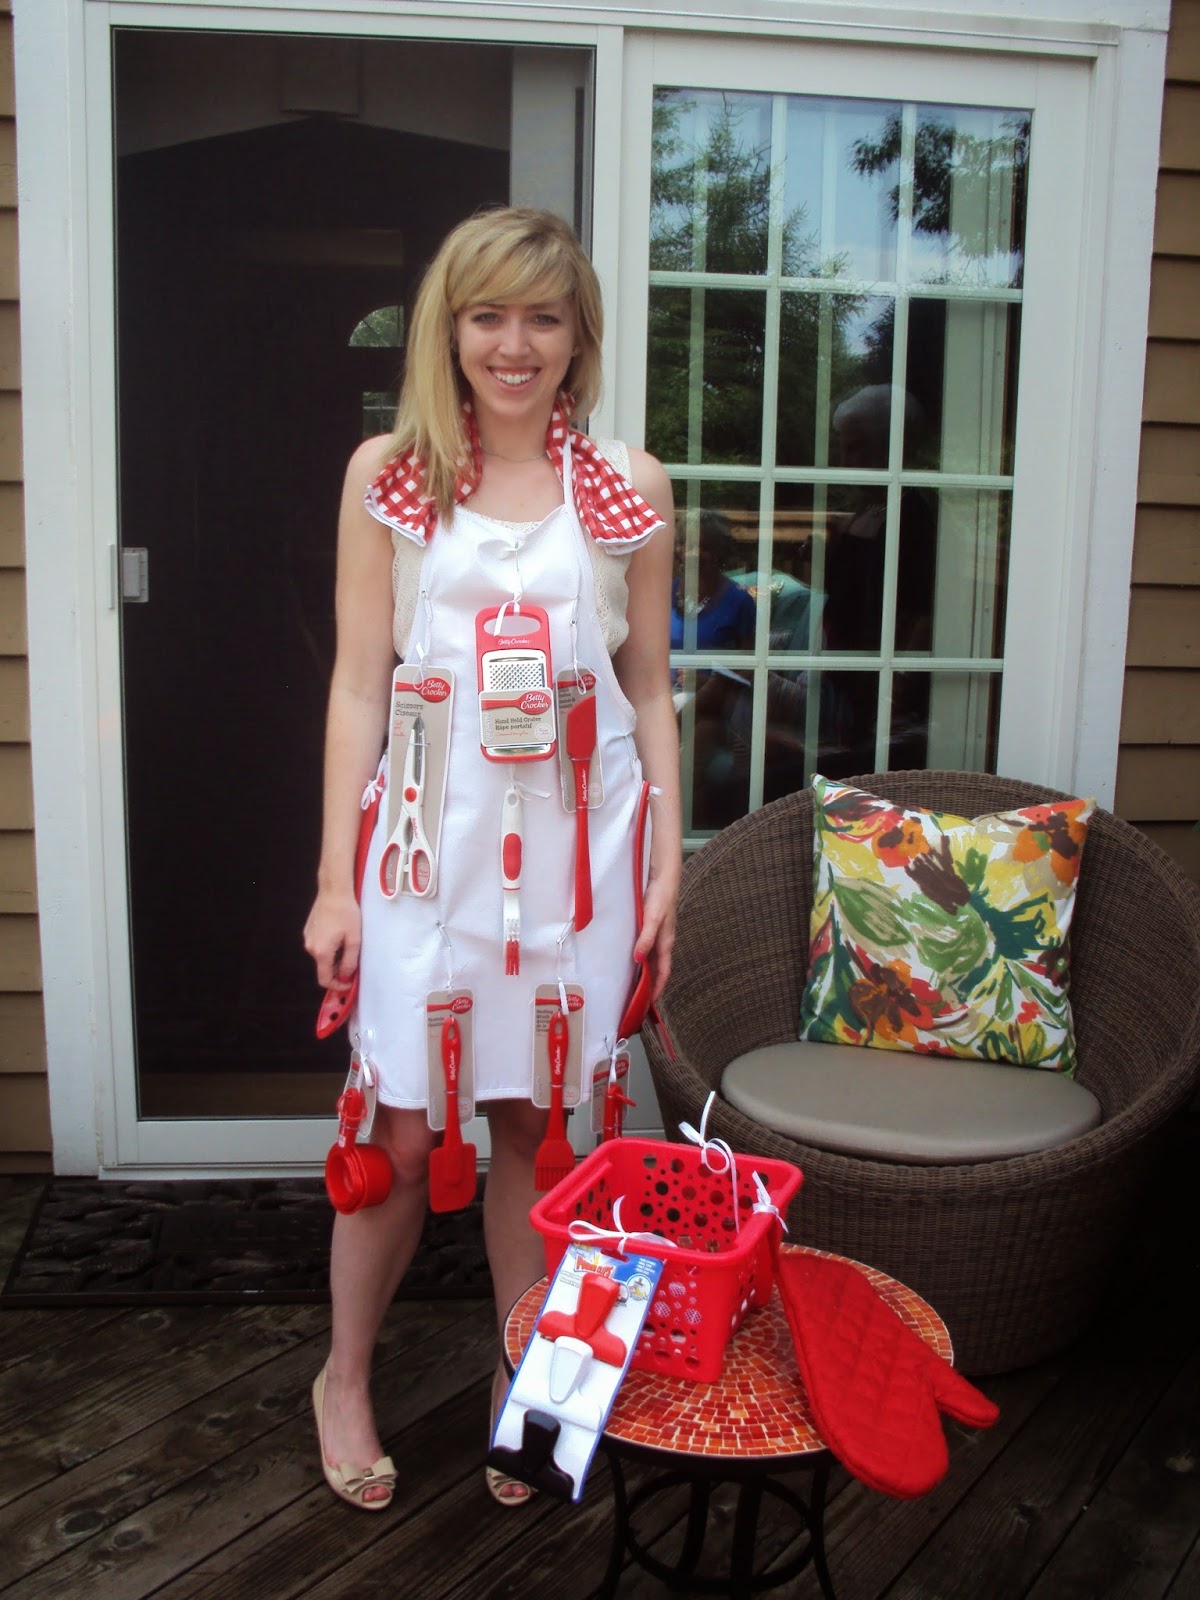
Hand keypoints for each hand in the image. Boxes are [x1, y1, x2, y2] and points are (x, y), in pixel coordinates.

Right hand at [303, 889, 361, 989]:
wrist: (334, 891)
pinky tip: (339, 934)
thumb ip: (350, 962)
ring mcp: (308, 938)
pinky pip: (319, 946)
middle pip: (324, 968)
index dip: (337, 986)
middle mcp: (310, 947)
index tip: (349, 983)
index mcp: (321, 952)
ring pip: (322, 956)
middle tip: (354, 959)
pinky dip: (330, 947)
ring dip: (335, 957)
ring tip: (348, 942)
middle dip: (339, 969)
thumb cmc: (346, 912)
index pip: (325, 980)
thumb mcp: (354, 940)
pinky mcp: (309, 930)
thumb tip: (346, 976)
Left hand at [634, 871, 677, 998]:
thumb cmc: (662, 896)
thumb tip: (638, 959)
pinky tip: (629, 957)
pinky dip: (640, 956)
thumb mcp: (653, 918)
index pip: (663, 972)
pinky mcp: (650, 926)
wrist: (664, 876)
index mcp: (666, 942)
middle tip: (637, 998)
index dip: (658, 988)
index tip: (649, 1003)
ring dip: (644, 972)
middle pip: (657, 968)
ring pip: (651, 958)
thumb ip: (646, 938)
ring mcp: (657, 934)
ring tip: (631, 983)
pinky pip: (646, 947)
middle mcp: (662, 941)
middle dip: (650, 984)